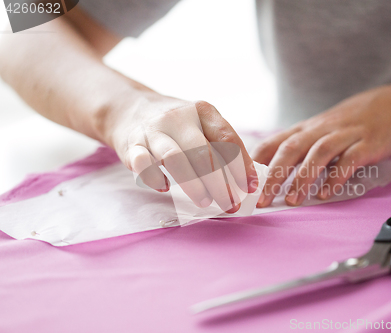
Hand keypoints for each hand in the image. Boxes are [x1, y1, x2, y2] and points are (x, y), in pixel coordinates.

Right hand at [102, 93, 257, 212]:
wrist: (129, 108)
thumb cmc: (175, 124)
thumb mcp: (200, 123)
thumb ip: (221, 145)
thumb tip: (246, 179)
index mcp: (202, 111)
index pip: (227, 139)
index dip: (242, 165)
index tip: (250, 187)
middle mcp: (178, 117)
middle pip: (204, 152)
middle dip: (221, 183)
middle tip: (230, 204)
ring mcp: (153, 130)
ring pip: (176, 159)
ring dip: (194, 185)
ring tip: (205, 202)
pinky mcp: (131, 145)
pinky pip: (143, 164)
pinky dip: (154, 178)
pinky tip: (165, 188)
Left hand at [253, 85, 390, 206]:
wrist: (390, 106)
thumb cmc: (345, 124)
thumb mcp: (316, 132)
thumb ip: (295, 150)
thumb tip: (267, 175)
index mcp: (303, 130)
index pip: (272, 143)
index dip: (255, 162)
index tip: (241, 183)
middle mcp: (319, 130)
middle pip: (291, 149)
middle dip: (274, 175)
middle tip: (262, 200)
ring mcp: (343, 135)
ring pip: (318, 154)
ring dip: (303, 178)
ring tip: (292, 200)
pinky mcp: (366, 143)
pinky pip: (349, 160)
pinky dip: (336, 176)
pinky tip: (326, 193)